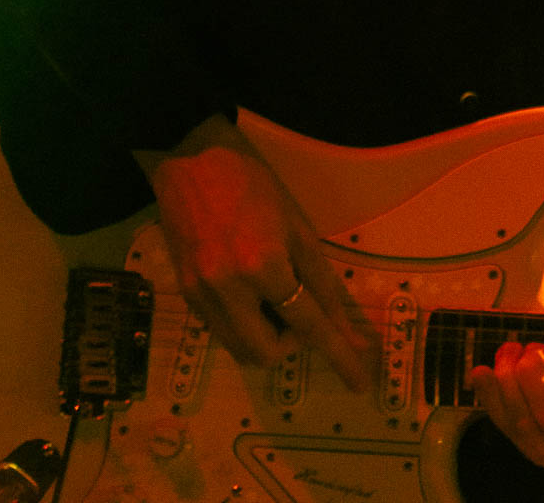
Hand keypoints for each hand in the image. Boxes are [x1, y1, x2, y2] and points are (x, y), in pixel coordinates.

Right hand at [137, 116, 370, 387]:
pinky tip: (249, 290)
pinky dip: (242, 323)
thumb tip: (345, 326)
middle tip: (298, 309)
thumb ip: (319, 280)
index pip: (308, 325)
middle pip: (266, 353)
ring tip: (272, 295)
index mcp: (263, 266)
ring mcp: (201, 295)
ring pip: (240, 349)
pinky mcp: (184, 293)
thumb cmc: (253, 183)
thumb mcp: (296, 226)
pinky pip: (221, 330)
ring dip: (264, 336)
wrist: (191, 160)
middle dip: (290, 343)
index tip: (359, 383)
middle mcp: (228, 290)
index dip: (338, 355)